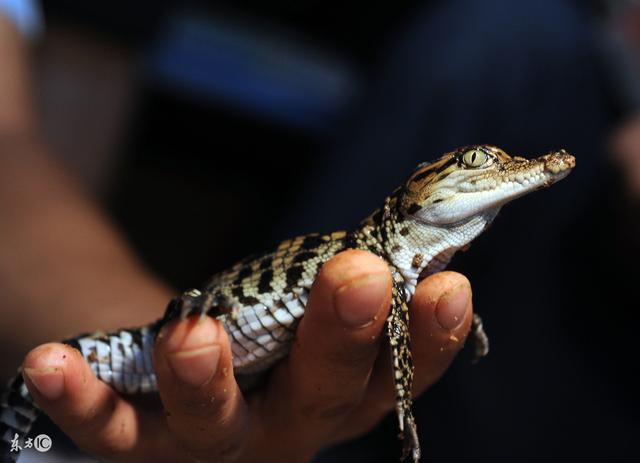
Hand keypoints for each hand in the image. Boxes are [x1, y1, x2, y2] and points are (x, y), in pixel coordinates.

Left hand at [21, 250, 473, 461]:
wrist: (179, 389)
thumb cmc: (267, 337)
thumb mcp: (312, 310)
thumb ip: (352, 281)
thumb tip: (417, 224)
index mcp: (341, 393)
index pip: (399, 370)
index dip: (431, 337)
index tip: (449, 284)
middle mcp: (289, 424)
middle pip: (323, 392)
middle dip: (340, 335)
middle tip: (357, 274)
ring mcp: (213, 440)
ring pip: (216, 421)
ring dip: (207, 379)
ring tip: (196, 333)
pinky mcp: (139, 438)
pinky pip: (110, 426)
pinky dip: (82, 399)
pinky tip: (49, 363)